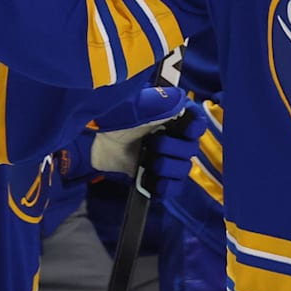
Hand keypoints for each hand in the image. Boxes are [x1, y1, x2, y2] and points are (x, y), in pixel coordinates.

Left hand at [60, 88, 203, 199]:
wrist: (93, 137)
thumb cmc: (116, 115)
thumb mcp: (137, 103)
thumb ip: (160, 102)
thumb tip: (179, 101)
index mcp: (173, 116)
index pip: (197, 124)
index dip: (193, 129)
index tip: (183, 129)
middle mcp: (172, 137)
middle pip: (191, 150)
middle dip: (173, 149)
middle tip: (153, 144)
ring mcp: (162, 158)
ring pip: (183, 170)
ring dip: (167, 167)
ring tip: (148, 161)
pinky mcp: (151, 176)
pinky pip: (171, 189)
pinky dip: (164, 187)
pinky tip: (152, 179)